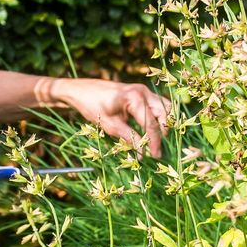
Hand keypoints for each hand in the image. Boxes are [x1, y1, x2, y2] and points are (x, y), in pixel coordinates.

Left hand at [48, 77, 172, 158]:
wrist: (81, 90)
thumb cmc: (92, 106)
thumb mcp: (110, 126)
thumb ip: (129, 138)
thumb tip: (143, 153)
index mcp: (134, 98)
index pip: (150, 124)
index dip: (154, 142)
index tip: (155, 156)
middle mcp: (143, 91)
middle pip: (163, 114)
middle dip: (163, 133)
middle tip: (158, 150)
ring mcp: (144, 90)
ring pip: (164, 107)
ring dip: (164, 123)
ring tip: (159, 140)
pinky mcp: (142, 92)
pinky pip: (158, 103)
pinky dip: (160, 116)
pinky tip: (157, 129)